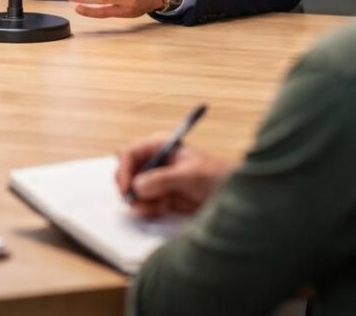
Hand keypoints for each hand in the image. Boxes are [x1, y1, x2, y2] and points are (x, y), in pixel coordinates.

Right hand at [115, 132, 234, 218]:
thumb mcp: (189, 175)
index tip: (127, 187)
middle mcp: (153, 161)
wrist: (230, 194)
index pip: (130, 153)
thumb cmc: (215, 175)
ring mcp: (155, 180)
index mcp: (159, 146)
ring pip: (132, 191)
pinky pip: (142, 204)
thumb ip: (163, 179)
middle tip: (137, 201)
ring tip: (157, 205)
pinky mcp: (159, 196)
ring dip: (139, 201)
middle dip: (129, 188)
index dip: (125, 170)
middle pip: (126, 172)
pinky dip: (147, 209)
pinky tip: (161, 208)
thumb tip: (138, 185)